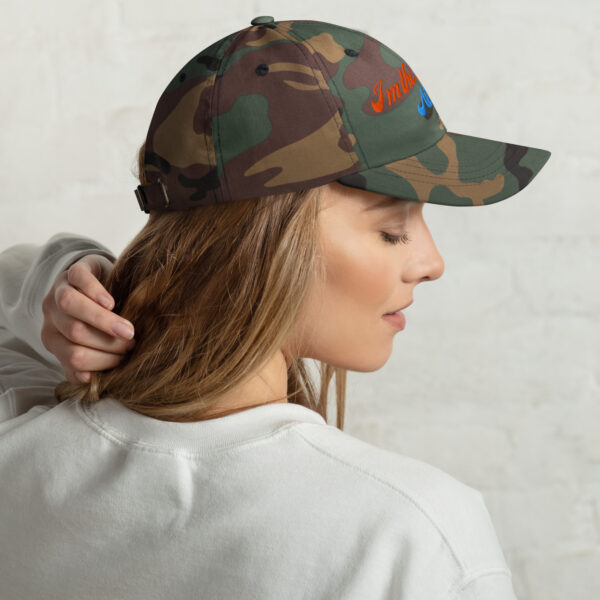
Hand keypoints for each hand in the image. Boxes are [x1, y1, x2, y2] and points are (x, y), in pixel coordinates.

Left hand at [41, 254, 135, 383]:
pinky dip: (95, 292)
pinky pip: (79, 279)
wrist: (99, 284)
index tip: (124, 360)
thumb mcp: (91, 345)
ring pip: (72, 306)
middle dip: (107, 342)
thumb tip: (88, 378)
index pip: (74, 357)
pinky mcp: (74, 270)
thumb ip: (87, 363)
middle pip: (75, 333)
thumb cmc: (97, 322)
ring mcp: (59, 290)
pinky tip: (111, 303)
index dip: (102, 361)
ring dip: (103, 321)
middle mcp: (51, 315)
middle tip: (132, 344)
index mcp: (53, 338)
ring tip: (128, 330)